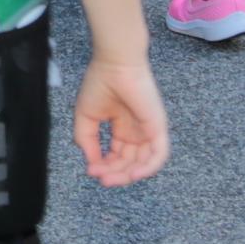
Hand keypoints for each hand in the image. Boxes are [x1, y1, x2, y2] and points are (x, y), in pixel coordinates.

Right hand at [70, 51, 169, 188]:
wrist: (114, 64)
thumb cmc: (100, 83)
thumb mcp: (86, 117)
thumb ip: (86, 141)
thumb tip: (91, 164)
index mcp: (122, 128)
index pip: (117, 156)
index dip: (104, 167)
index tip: (90, 170)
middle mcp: (137, 132)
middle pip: (128, 163)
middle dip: (113, 174)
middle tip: (99, 177)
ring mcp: (148, 130)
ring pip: (142, 163)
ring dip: (126, 175)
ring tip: (109, 179)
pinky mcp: (158, 127)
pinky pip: (158, 155)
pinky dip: (147, 168)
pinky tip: (132, 174)